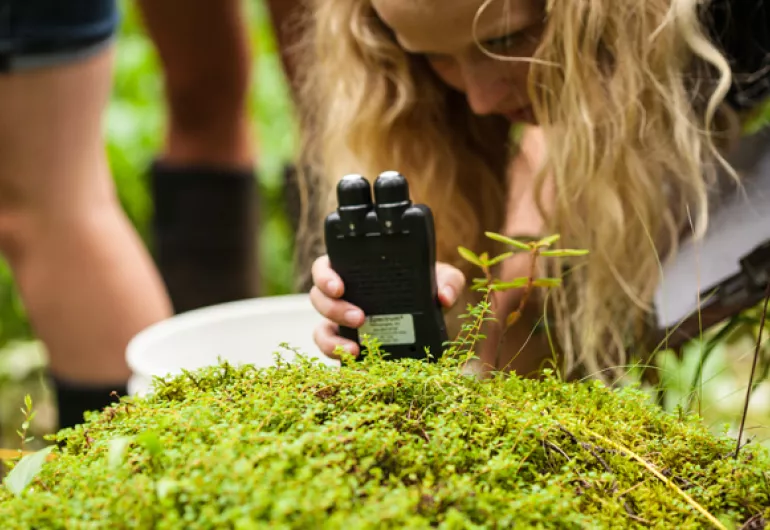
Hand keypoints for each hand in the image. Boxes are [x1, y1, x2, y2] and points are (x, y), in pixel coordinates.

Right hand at [309, 255, 465, 358]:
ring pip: (320, 328)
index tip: (339, 286)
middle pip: (318, 298)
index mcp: (356, 271)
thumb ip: (448, 281)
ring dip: (332, 338)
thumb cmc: (428, 289)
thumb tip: (443, 298)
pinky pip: (330, 350)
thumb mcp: (441, 279)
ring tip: (356, 348)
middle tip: (360, 317)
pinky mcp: (346, 344)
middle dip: (334, 309)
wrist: (432, 318)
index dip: (324, 276)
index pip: (325, 267)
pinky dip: (336, 355)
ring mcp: (342, 322)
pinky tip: (354, 359)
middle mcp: (344, 295)